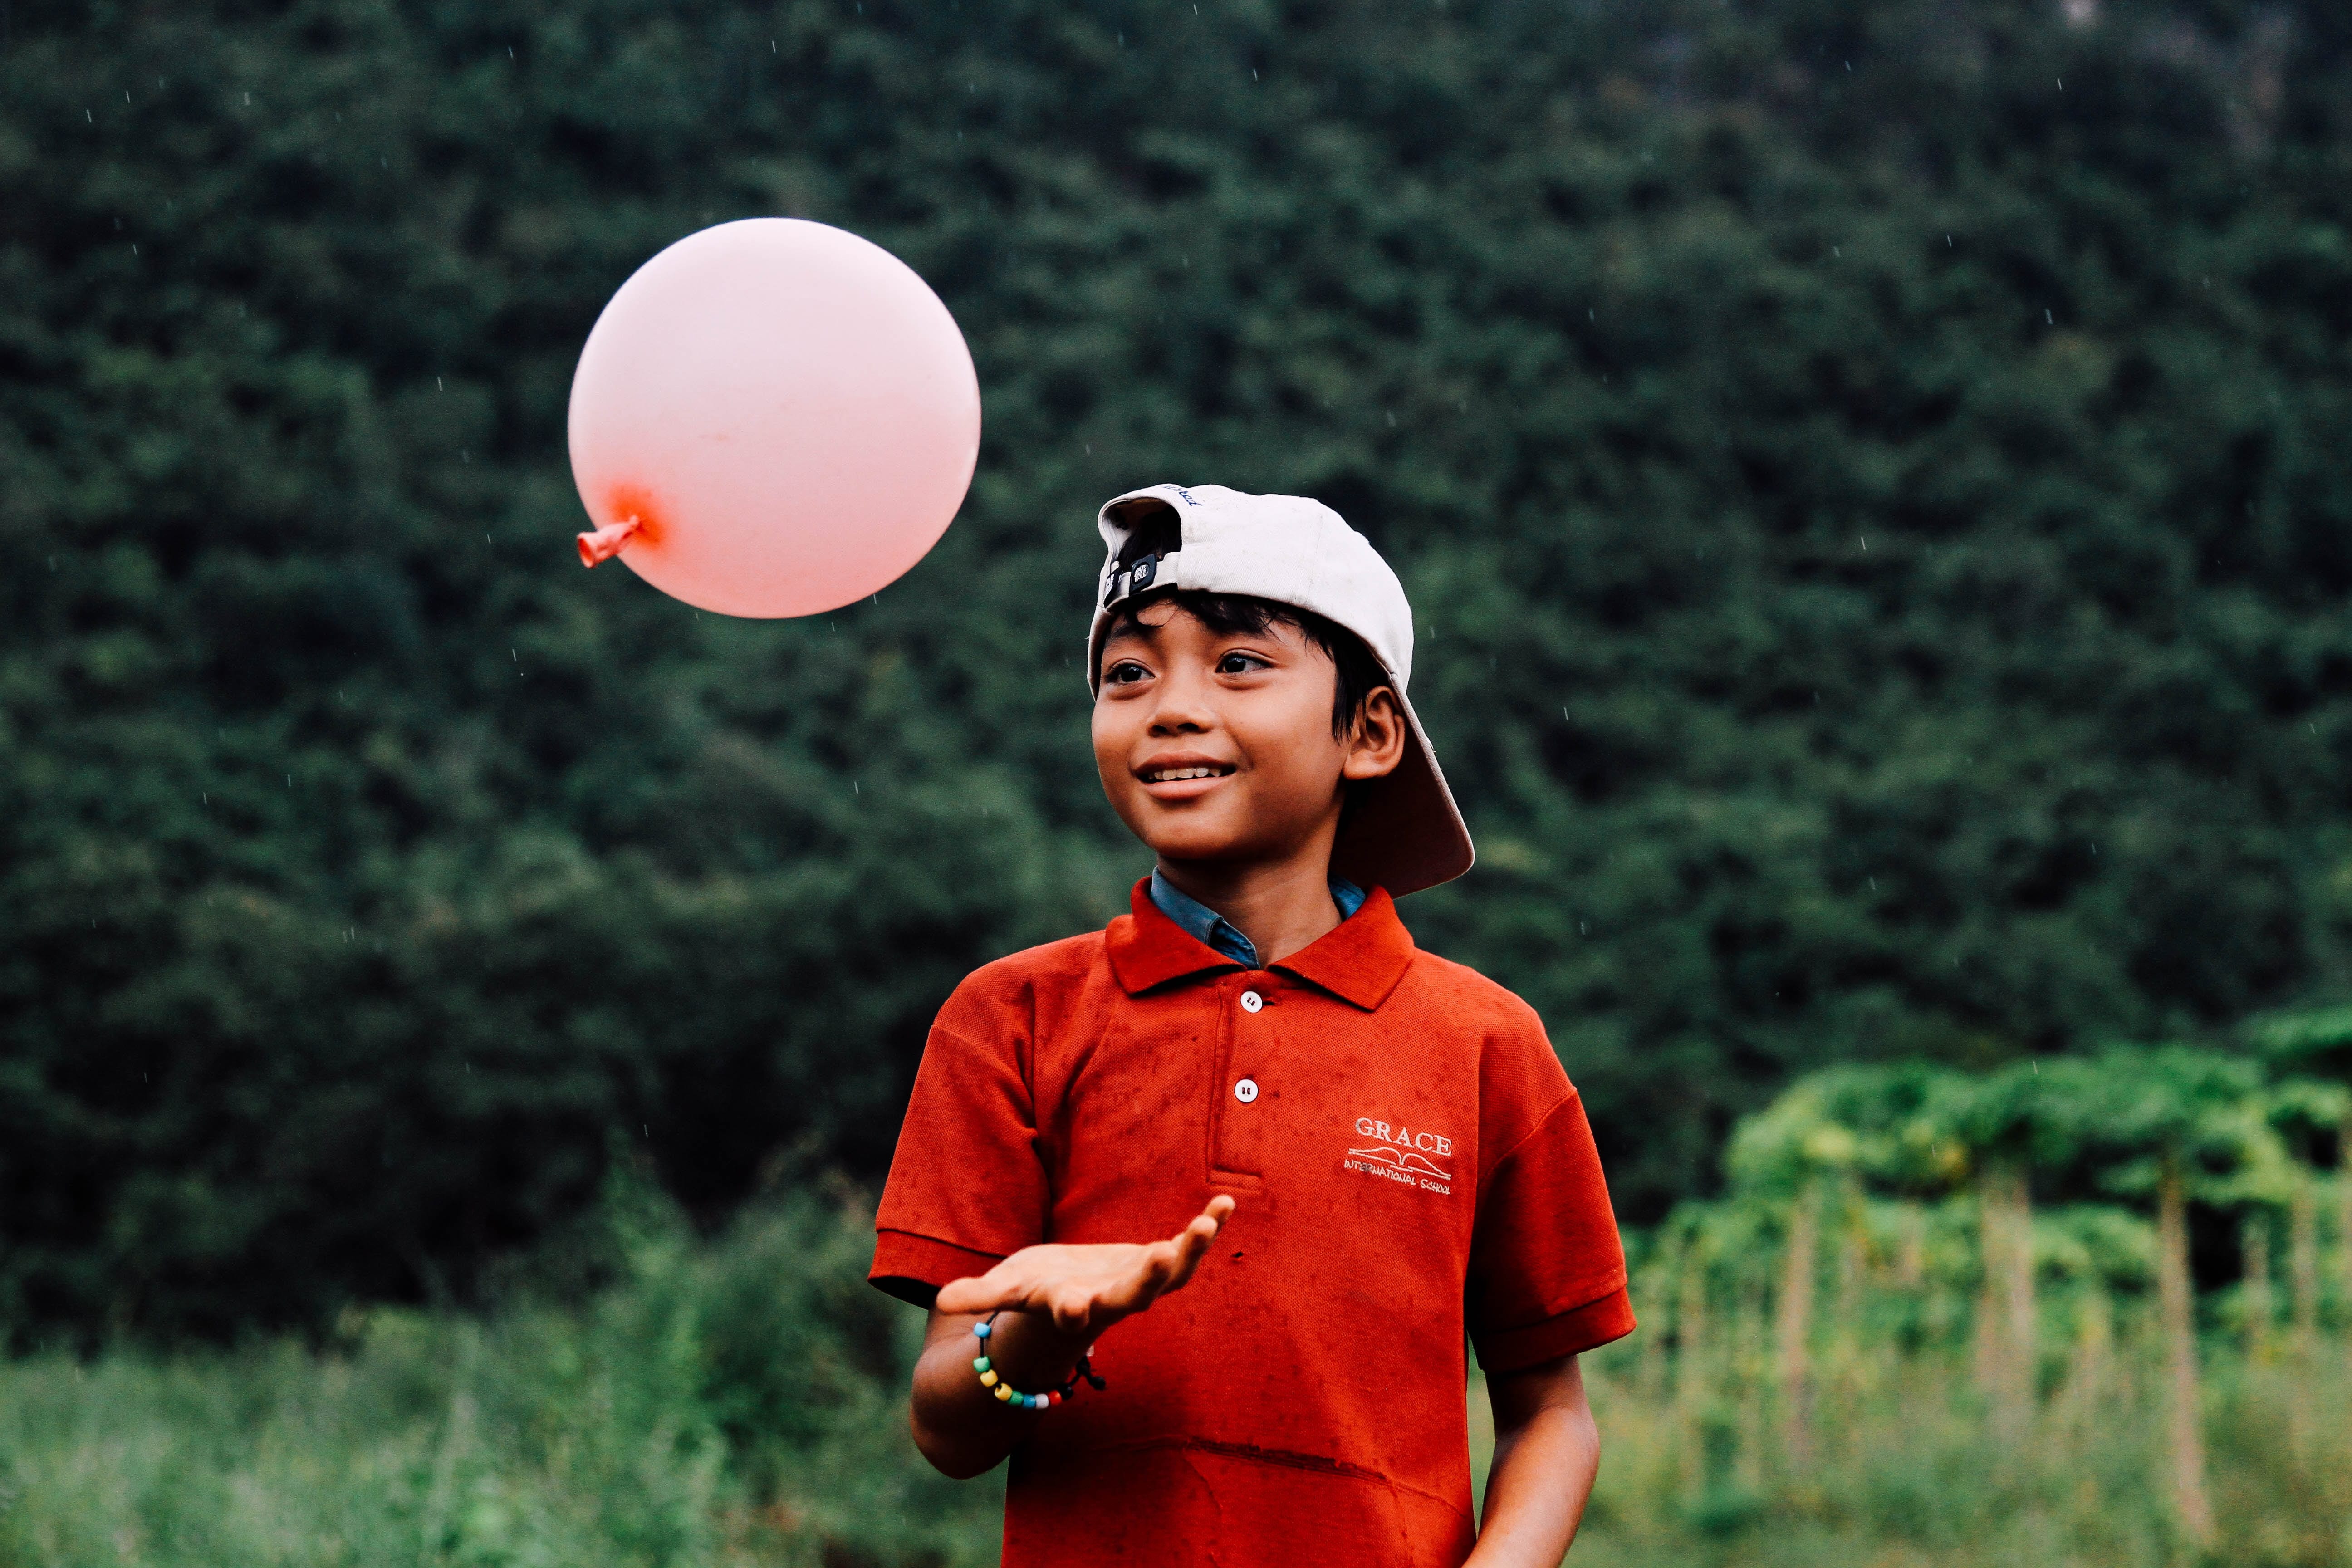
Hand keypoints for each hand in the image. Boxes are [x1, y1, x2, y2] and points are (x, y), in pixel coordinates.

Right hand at [934, 1195, 1235, 1338]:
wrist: (1067, 1306)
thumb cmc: (1030, 1296)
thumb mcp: (1003, 1292)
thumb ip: (978, 1296)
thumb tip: (940, 1301)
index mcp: (1069, 1310)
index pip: (1072, 1316)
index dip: (1074, 1311)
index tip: (1074, 1308)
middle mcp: (1110, 1303)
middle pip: (1133, 1297)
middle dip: (1147, 1278)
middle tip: (1162, 1255)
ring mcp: (1138, 1286)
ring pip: (1170, 1276)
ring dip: (1189, 1252)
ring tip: (1207, 1222)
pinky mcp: (1156, 1266)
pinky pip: (1188, 1251)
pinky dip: (1207, 1231)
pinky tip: (1226, 1204)